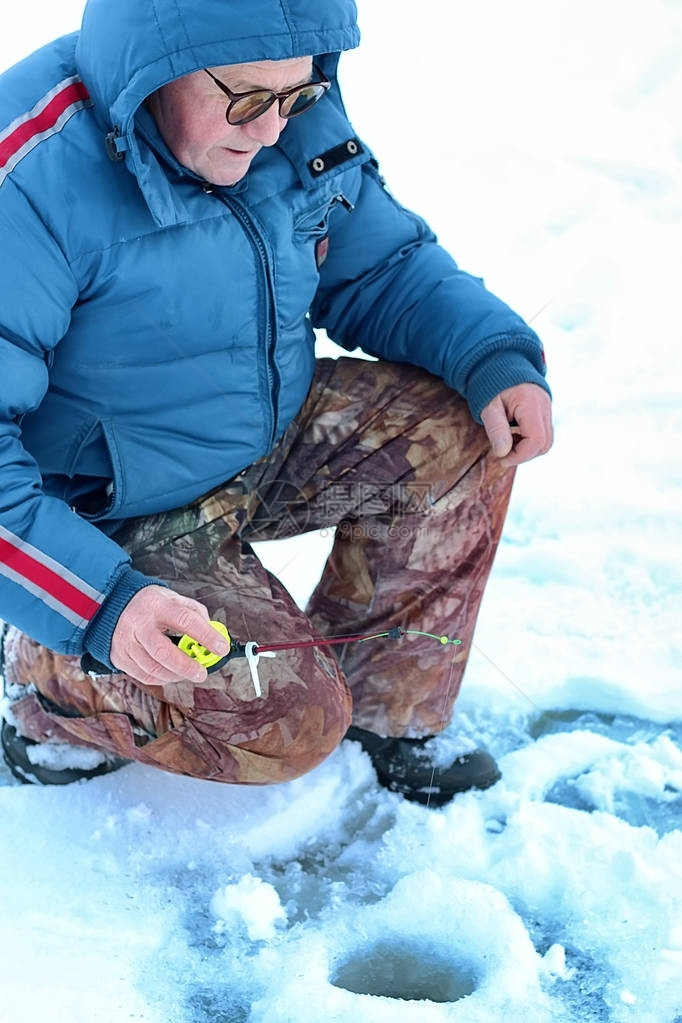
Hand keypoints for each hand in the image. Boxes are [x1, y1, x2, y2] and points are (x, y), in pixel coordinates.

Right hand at [109, 585, 229, 686]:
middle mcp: (138, 623)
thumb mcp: (173, 598)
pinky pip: (144, 676)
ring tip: (189, 672)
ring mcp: (126, 642)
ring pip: (153, 668)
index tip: (221, 648)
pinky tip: (172, 674)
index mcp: (157, 604)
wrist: (113, 606)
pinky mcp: (119, 657)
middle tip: (202, 673)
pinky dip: (163, 679)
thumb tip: (214, 635)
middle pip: (163, 651)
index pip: (185, 620)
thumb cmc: (152, 605)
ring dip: (177, 675)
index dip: (206, 636)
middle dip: (186, 666)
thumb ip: (195, 614)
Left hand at [480, 383, 552, 466]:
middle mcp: (544, 406)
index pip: (535, 440)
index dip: (520, 456)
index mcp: (531, 404)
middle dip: (524, 454)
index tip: (501, 459)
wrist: (500, 364)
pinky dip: (529, 440)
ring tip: (506, 442)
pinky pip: (542, 433)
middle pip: (544, 444)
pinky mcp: (544, 412)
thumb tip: (502, 453)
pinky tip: (512, 435)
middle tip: (502, 453)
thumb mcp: (489, 407)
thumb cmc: (492, 385)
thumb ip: (496, 429)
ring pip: (546, 441)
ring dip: (527, 449)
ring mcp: (547, 409)